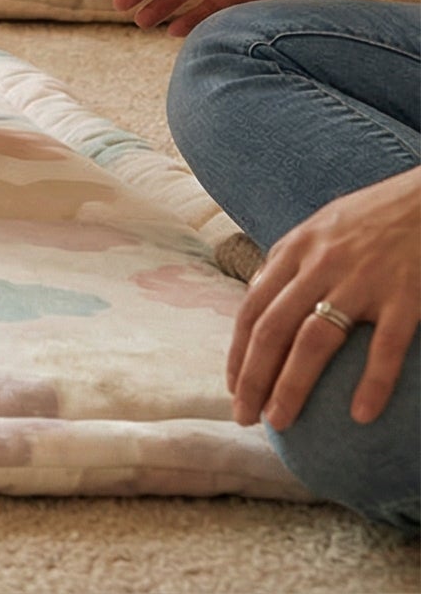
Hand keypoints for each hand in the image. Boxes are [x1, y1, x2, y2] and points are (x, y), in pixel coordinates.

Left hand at [228, 166, 420, 429]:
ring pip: (314, 340)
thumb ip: (291, 262)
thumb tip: (260, 298)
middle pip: (272, 330)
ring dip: (292, 385)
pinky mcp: (405, 295)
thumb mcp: (322, 228)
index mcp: (295, 250)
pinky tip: (361, 415)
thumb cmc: (376, 215)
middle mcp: (319, 266)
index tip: (233, 388)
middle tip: (246, 417)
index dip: (238, 352)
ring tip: (281, 421)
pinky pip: (385, 346)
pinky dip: (373, 382)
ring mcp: (361, 281)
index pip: (253, 309)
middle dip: (252, 378)